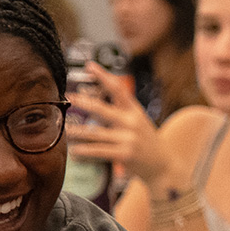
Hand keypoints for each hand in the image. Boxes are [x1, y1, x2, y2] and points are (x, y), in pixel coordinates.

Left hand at [67, 62, 170, 183]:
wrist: (164, 165)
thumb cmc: (145, 142)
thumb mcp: (138, 122)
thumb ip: (120, 111)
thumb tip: (91, 102)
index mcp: (134, 111)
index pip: (118, 88)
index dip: (103, 76)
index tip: (89, 65)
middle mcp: (131, 122)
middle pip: (103, 110)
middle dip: (84, 102)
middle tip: (69, 97)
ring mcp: (128, 139)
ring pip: (96, 134)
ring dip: (77, 132)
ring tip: (65, 129)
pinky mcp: (125, 155)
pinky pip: (99, 151)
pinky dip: (84, 152)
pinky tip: (74, 152)